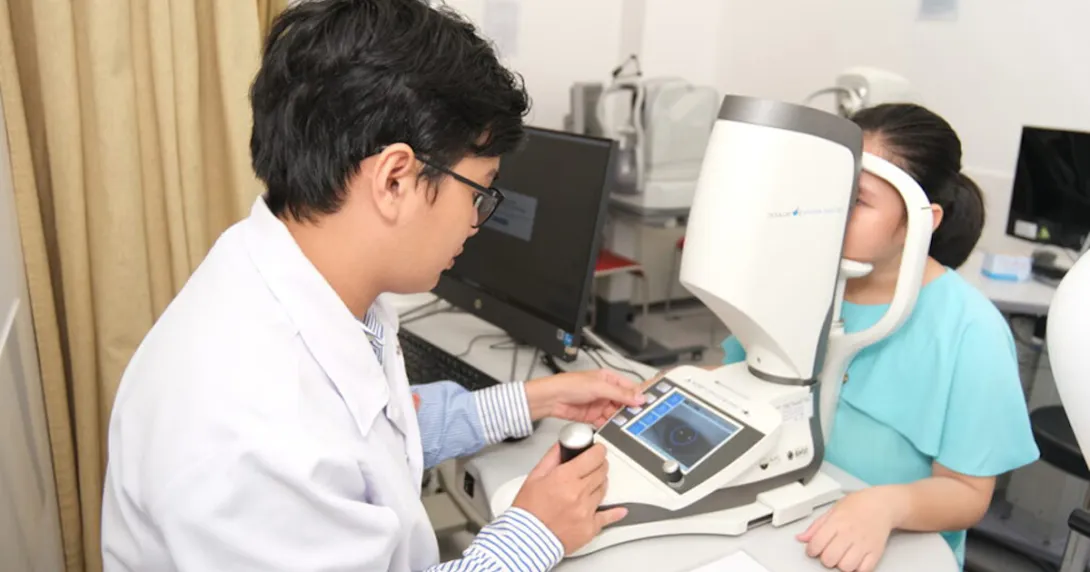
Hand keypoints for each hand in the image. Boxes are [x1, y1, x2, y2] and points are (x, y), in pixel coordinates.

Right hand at [511, 443, 626, 554]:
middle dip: (599, 465)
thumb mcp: (535, 476)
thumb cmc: (527, 511)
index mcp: (565, 478)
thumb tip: (564, 445)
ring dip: (599, 484)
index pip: (594, 457)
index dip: (598, 450)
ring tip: (588, 485)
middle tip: (592, 466)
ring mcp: (586, 511)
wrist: (525, 539)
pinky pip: (608, 516)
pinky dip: (614, 512)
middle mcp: (578, 493)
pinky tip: (620, 510)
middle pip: (602, 471)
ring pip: (603, 489)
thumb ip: (552, 457)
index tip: (598, 450)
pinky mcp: (590, 527)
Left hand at [525, 370, 644, 426]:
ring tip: (628, 426)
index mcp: (609, 379)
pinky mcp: (593, 416)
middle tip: (640, 418)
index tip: (649, 404)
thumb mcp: (598, 387)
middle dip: (631, 410)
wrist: (551, 399)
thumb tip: (638, 397)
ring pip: (617, 414)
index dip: (639, 395)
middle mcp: (606, 391)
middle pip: (625, 403)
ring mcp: (600, 404)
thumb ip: (620, 393)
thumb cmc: (569, 385)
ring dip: (621, 420)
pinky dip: (611, 427)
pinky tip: (615, 430)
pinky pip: (607, 423)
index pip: (629, 387)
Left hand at [797, 487, 904, 571]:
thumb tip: (801, 538)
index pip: (816, 544)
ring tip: (842, 557)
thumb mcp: (832, 510)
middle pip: (829, 559)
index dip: (811, 550)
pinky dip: (857, 569)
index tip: (814, 549)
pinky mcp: (876, 551)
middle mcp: (849, 533)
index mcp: (836, 522)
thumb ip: (816, 526)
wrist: (881, 504)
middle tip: (829, 553)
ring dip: (841, 565)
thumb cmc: (857, 505)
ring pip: (846, 567)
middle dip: (826, 559)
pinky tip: (855, 560)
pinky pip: (864, 570)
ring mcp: (863, 544)